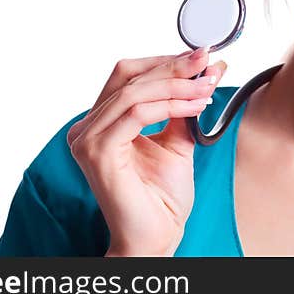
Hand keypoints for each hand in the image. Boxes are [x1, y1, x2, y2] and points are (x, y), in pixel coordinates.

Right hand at [67, 46, 225, 255]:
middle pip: (128, 77)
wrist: (157, 236)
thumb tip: (204, 71)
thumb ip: (182, 107)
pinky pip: (137, 113)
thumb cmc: (162, 197)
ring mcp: (87, 139)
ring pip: (134, 92)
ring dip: (177, 85)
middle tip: (206, 61)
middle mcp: (86, 128)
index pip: (127, 76)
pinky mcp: (97, 152)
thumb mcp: (177, 140)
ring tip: (207, 87)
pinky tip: (195, 106)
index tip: (200, 57)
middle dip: (172, 67)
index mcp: (100, 123)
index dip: (164, 62)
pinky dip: (170, 105)